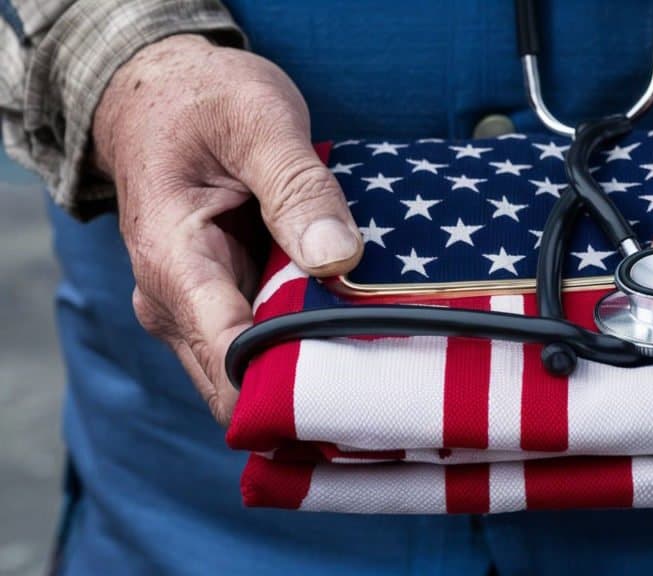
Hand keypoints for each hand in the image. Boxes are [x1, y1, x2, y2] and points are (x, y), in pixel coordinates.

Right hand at [93, 35, 363, 425]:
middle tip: (389, 371)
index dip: (291, 387)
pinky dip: (308, 339)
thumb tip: (338, 259)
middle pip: (242, 381)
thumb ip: (297, 187)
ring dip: (314, 364)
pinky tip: (358, 327)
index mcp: (174, 262)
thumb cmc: (203, 99)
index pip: (228, 357)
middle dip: (311, 384)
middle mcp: (174, 303)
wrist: (161, 92)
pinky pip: (264, 341)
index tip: (357, 390)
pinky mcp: (221, 302)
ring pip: (256, 369)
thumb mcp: (258, 120)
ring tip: (384, 351)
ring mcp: (196, 309)